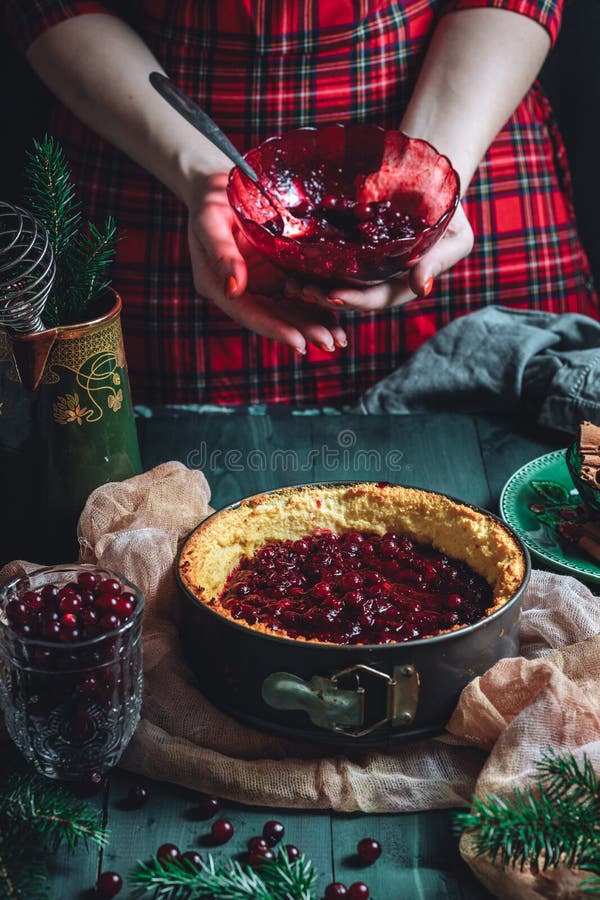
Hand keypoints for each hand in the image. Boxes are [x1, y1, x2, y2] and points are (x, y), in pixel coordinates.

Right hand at [186, 173, 346, 353]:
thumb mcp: (209, 221)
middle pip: (273, 316)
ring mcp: (260, 282)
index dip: (275, 329)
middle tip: (330, 344)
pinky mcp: (276, 270)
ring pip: (289, 308)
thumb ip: (221, 254)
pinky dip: (317, 303)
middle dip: (302, 331)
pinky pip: (298, 290)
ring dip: (314, 323)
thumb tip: (233, 288)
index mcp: (219, 285)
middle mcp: (242, 290)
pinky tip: (338, 314)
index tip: (299, 343)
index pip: (249, 314)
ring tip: (340, 339)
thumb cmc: (209, 200)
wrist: (218, 185)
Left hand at [284, 203, 473, 311]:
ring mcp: (363, 264)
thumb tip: (423, 287)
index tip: (333, 295)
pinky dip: (308, 261)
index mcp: (403, 283)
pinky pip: (327, 257)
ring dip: (310, 284)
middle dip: (323, 296)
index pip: (377, 298)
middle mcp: (379, 279)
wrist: (430, 176)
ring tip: (287, 282)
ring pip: (334, 280)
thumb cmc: (448, 206)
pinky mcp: (349, 246)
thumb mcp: (454, 234)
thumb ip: (437, 260)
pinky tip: (287, 259)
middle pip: (349, 294)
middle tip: (298, 290)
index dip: (356, 299)